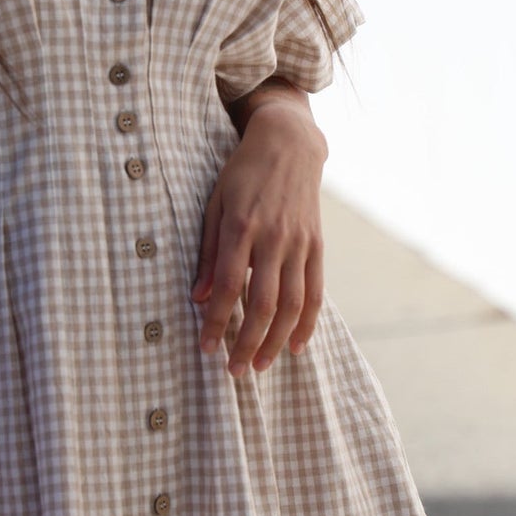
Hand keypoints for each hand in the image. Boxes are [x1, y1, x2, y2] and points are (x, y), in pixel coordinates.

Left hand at [191, 99, 328, 375]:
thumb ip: (208, 252)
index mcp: (242, 227)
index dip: (216, 322)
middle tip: (232, 371)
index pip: (227, 287)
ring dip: (275, 341)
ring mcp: (300, 243)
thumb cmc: (242, 174)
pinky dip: (307, 323)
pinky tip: (296, 345)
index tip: (205, 348)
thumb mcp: (215, 204)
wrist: (289, 144)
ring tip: (259, 366)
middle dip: (246, 342)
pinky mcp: (317, 246)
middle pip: (262, 304)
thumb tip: (198, 298)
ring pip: (292, 305)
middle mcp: (274, 238)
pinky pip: (316, 292)